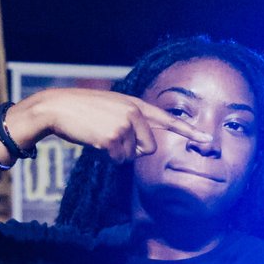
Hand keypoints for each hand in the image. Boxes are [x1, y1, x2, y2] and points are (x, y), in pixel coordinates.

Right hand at [10, 88, 210, 163]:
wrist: (55, 108)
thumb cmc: (81, 111)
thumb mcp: (111, 107)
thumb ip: (131, 120)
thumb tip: (144, 147)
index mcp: (136, 105)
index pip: (167, 119)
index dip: (189, 131)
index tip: (207, 139)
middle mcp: (135, 112)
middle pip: (149, 148)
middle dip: (132, 151)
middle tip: (111, 138)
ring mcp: (125, 124)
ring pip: (132, 156)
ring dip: (116, 153)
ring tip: (99, 136)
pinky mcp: (113, 136)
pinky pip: (118, 159)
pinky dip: (106, 156)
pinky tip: (94, 140)